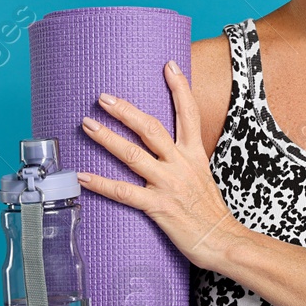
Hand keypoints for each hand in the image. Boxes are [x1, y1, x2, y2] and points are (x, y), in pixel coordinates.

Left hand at [74, 58, 245, 270]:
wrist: (224, 241)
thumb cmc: (211, 213)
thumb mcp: (204, 177)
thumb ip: (185, 161)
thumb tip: (169, 151)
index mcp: (195, 155)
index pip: (188, 114)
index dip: (179, 87)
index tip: (169, 64)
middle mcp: (181, 165)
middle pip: (151, 128)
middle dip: (126, 110)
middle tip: (104, 97)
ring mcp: (168, 185)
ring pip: (133, 155)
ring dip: (107, 137)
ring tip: (87, 124)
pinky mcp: (158, 207)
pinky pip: (123, 192)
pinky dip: (100, 184)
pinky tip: (82, 176)